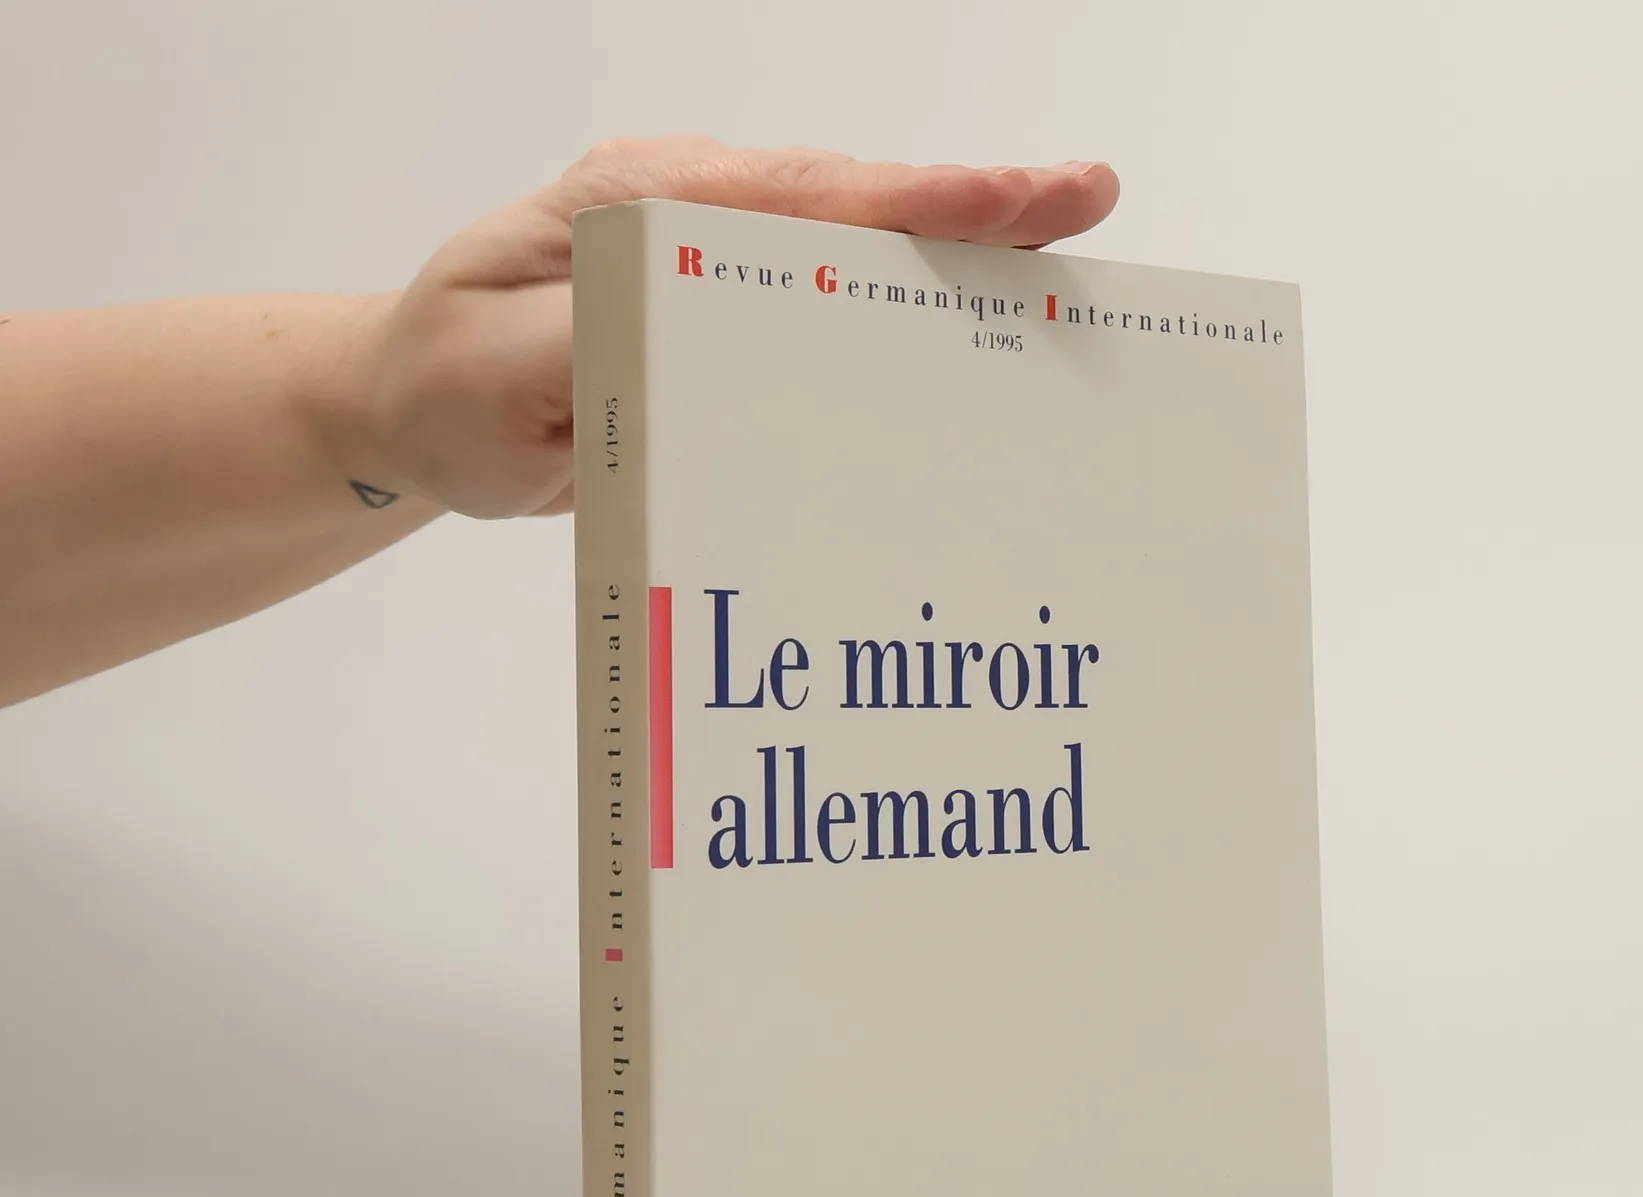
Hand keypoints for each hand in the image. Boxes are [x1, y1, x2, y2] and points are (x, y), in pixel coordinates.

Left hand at [347, 137, 1121, 519]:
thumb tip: (707, 319)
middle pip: (856, 206)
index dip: (925, 202)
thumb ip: (598, 336)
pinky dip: (906, 310)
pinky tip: (969, 337)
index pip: (808, 197)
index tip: (1031, 199)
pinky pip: (831, 302)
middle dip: (974, 213)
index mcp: (645, 209)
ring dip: (954, 262)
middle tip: (1088, 207)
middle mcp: (692, 215)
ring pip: (855, 249)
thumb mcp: (500, 368)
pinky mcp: (724, 317)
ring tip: (1061, 277)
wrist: (410, 408)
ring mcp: (712, 259)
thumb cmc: (449, 382)